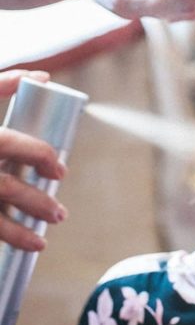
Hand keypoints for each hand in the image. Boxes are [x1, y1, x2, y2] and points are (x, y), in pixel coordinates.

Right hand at [0, 70, 67, 251]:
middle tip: (60, 213)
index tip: (59, 171)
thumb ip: (0, 85)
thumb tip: (43, 77)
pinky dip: (3, 239)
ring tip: (44, 239)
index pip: (10, 143)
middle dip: (36, 202)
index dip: (40, 155)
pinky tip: (24, 246)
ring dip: (18, 232)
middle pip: (4, 187)